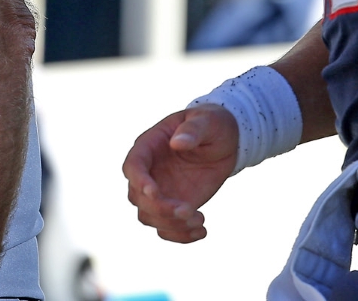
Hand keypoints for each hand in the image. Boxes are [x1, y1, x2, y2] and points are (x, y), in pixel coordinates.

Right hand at [122, 104, 237, 242]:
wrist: (224, 141)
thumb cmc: (211, 124)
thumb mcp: (207, 120)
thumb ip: (193, 129)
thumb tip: (177, 143)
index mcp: (150, 145)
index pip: (133, 166)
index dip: (138, 180)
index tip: (154, 192)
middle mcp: (149, 171)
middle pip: (138, 197)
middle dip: (160, 208)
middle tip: (189, 211)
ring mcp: (160, 191)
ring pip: (149, 217)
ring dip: (171, 225)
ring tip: (200, 220)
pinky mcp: (173, 206)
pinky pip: (166, 228)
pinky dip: (181, 236)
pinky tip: (202, 231)